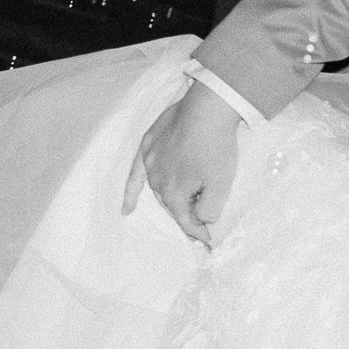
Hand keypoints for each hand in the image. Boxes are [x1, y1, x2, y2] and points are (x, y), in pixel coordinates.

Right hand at [123, 77, 242, 244]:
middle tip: (203, 217)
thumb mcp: (222, 184)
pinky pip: (134, 176)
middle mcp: (157, 182)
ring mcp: (150, 164)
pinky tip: (127, 210)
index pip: (185, 222)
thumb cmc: (217, 146)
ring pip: (159, 191)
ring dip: (172, 199)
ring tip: (183, 205)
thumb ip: (210, 209)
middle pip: (173, 206)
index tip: (209, 239)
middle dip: (188, 213)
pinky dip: (131, 194)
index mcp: (175, 194)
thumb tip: (202, 222)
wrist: (208, 109)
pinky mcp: (147, 147)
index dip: (198, 232)